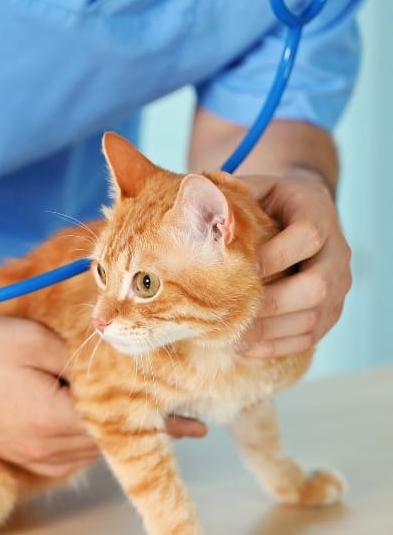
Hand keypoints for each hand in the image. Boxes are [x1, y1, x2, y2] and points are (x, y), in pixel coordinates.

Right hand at [0, 316, 204, 477]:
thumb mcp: (36, 341)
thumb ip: (83, 358)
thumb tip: (123, 367)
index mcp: (55, 422)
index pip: (122, 425)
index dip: (163, 422)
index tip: (197, 422)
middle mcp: (44, 450)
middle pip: (105, 441)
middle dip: (132, 421)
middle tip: (162, 398)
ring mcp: (25, 456)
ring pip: (84, 449)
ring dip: (102, 428)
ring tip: (119, 401)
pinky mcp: (11, 453)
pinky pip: (60, 452)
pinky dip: (77, 434)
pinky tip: (74, 407)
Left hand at [238, 174, 350, 357]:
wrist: (302, 216)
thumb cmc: (270, 202)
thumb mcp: (256, 188)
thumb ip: (232, 193)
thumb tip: (196, 191)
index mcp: (318, 214)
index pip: (307, 236)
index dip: (273, 255)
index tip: (234, 267)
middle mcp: (337, 252)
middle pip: (316, 285)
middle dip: (271, 302)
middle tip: (231, 310)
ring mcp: (338, 287)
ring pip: (313, 317)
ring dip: (269, 331)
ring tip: (230, 334)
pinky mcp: (330, 313)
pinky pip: (309, 337)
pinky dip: (275, 346)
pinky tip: (242, 346)